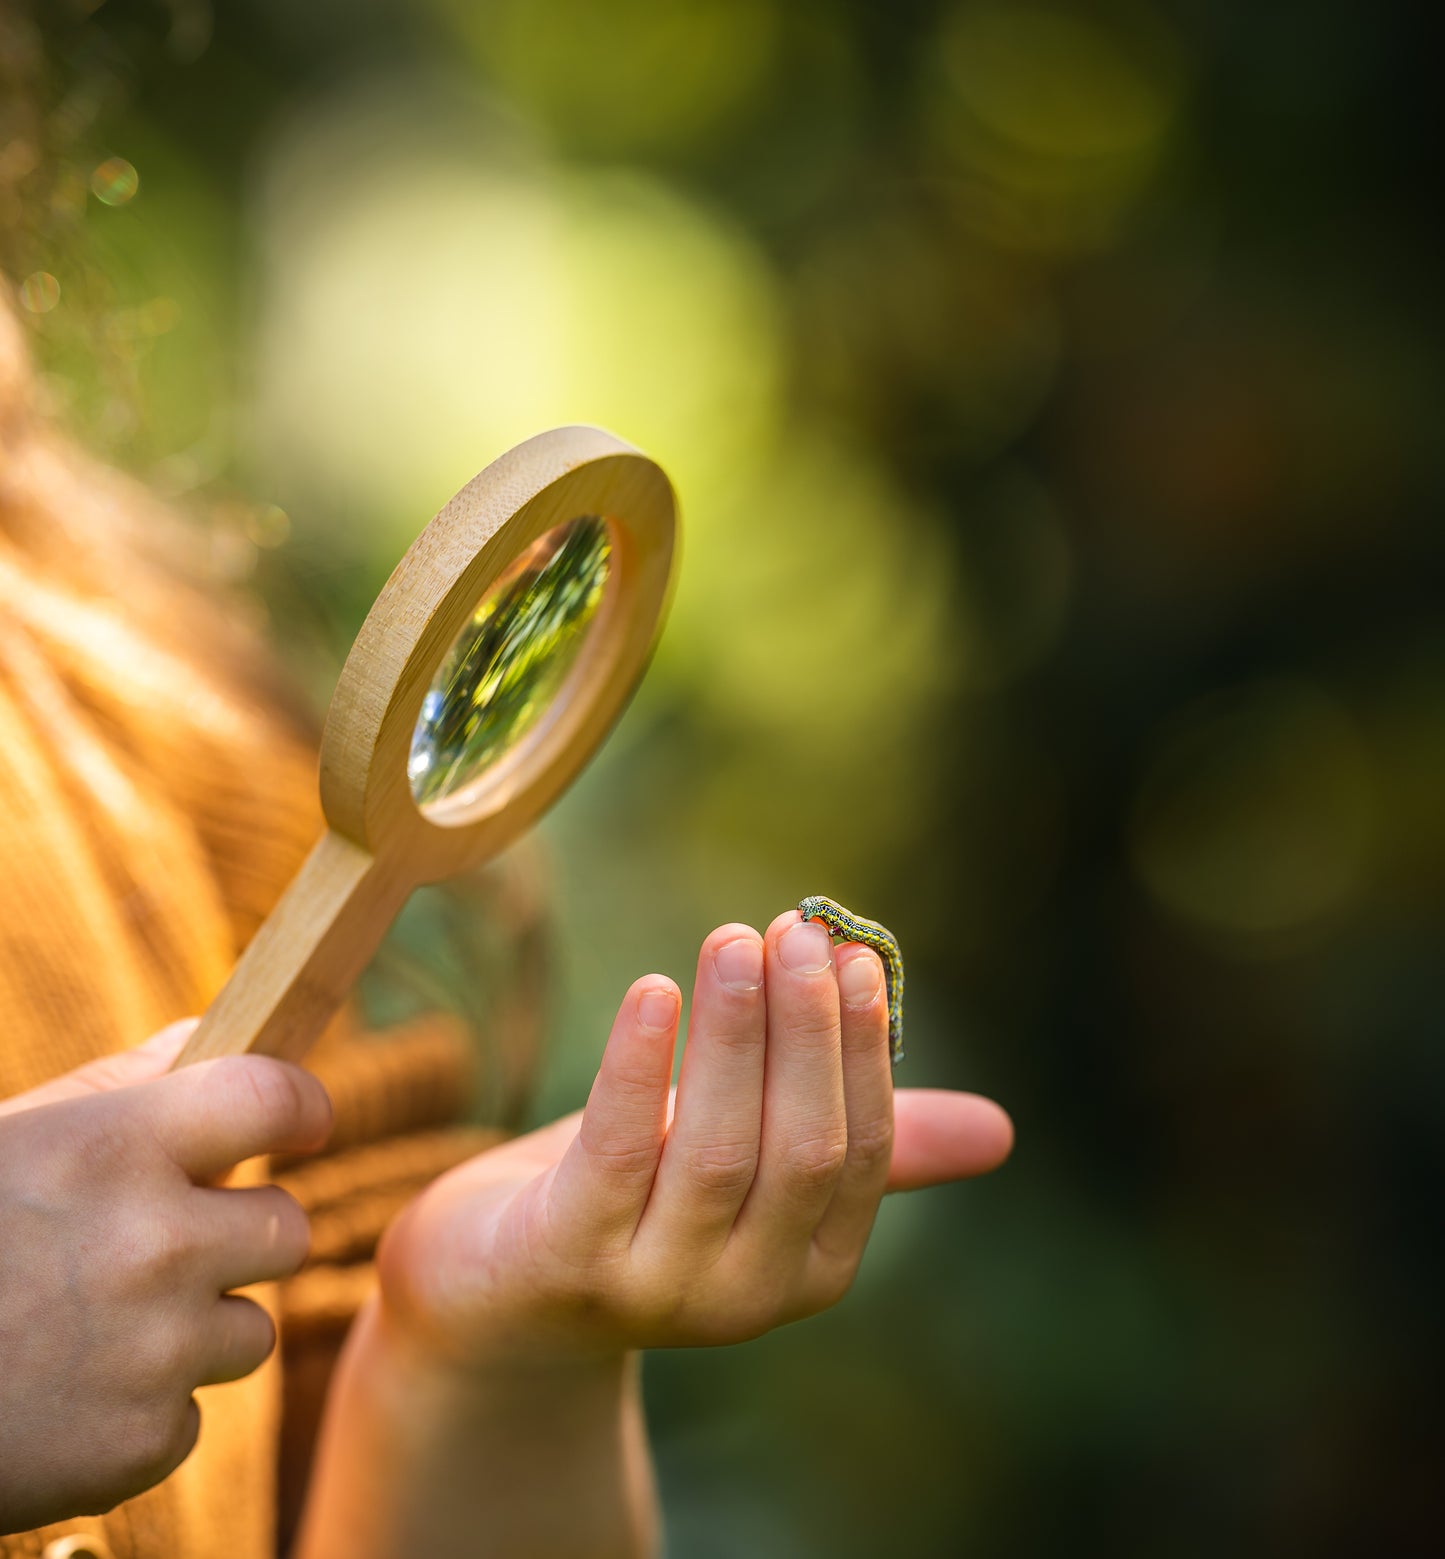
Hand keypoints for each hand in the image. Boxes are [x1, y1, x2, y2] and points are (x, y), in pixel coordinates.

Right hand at [0, 1022, 331, 1533]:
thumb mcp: (15, 1139)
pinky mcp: (141, 1443)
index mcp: (119, 1148)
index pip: (276, 1099)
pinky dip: (141, 1412)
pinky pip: (191, 1414)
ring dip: (190, 1331)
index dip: (300, 1107)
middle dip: (237, 1235)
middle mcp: (156, 1243)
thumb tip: (209, 1038)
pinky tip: (65, 1398)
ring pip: (247, 1330)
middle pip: (287, 1227)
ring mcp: (155, 1350)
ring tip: (90, 1330)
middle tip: (162, 1249)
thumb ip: (122, 1089)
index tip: (301, 1123)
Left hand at [377, 911, 1012, 1370]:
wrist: (491, 1290)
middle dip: (806, 1031)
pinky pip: (614, 1155)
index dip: (862, 1049)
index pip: (858, 1150)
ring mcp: (656, 1289)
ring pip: (717, 1149)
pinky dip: (637, 1067)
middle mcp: (747, 1295)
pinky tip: (652, 991)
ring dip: (734, 1034)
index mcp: (809, 1266)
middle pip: (799, 1149)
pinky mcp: (565, 1263)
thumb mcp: (750, 1159)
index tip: (853, 955)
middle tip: (795, 931)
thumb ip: (858, 1138)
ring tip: (734, 939)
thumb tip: (1000, 1133)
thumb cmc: (637, 1197)